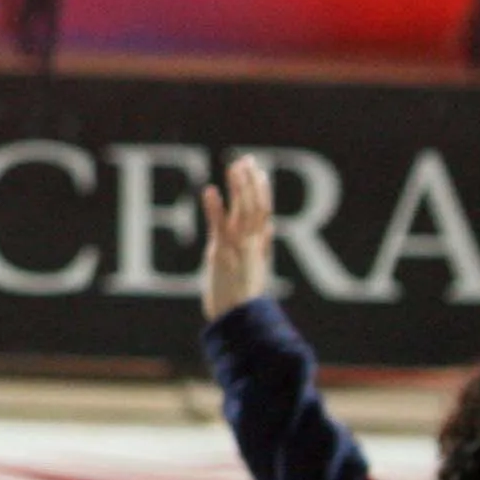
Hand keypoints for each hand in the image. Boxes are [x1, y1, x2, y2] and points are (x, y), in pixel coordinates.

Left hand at [198, 154, 273, 322]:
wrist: (235, 320)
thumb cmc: (242, 296)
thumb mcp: (255, 267)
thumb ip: (262, 244)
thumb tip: (270, 227)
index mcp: (258, 245)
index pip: (265, 211)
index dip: (262, 189)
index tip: (259, 170)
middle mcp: (251, 243)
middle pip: (255, 205)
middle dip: (251, 181)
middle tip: (245, 159)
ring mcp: (237, 247)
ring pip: (242, 211)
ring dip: (239, 187)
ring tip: (234, 166)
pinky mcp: (221, 254)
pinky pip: (219, 227)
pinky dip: (215, 208)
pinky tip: (209, 190)